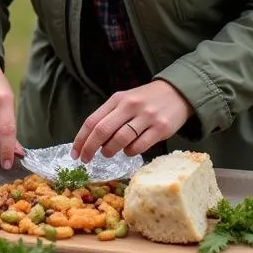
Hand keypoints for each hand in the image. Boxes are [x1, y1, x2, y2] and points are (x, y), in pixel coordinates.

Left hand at [71, 80, 192, 162]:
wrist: (177, 92)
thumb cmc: (146, 100)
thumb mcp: (125, 101)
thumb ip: (110, 117)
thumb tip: (92, 141)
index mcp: (117, 98)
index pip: (93, 120)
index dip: (81, 139)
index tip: (75, 154)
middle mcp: (130, 106)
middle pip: (103, 131)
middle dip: (90, 149)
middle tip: (86, 159)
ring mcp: (146, 117)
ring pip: (120, 140)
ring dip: (110, 151)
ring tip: (109, 153)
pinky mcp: (161, 128)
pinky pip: (139, 146)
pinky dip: (130, 152)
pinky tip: (129, 150)